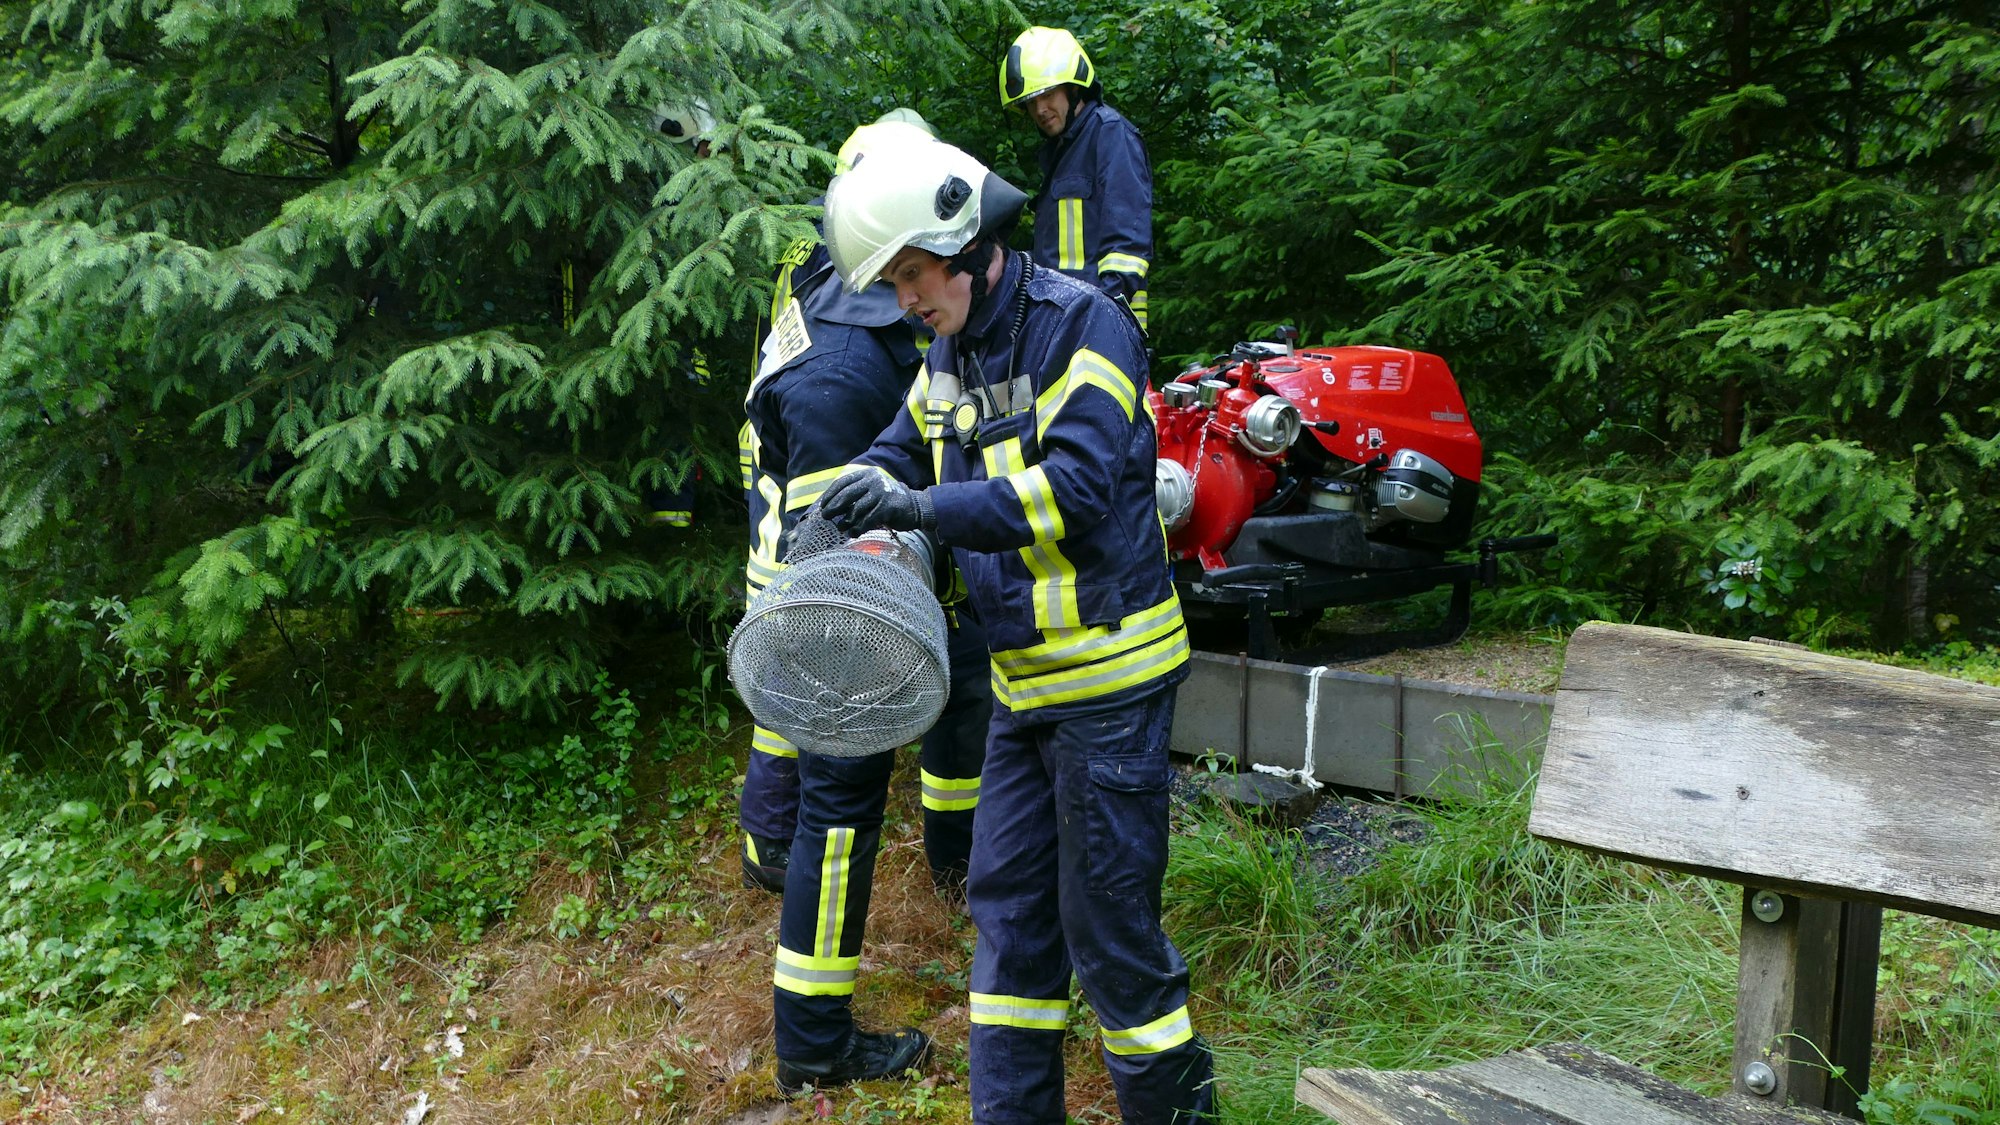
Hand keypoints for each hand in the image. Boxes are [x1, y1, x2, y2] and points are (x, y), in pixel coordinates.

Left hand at [819, 470, 934, 534]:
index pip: (843, 482)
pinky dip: (857, 528)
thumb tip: (832, 505)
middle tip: (826, 516)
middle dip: (833, 507)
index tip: (823, 505)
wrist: (916, 506)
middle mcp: (873, 481)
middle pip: (846, 495)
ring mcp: (881, 493)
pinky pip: (866, 520)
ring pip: (855, 510)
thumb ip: (856, 493)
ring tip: (841, 528)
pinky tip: (853, 533)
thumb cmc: (889, 500)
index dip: (830, 494)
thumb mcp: (872, 490)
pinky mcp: (887, 507)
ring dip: (845, 521)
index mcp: (867, 474)